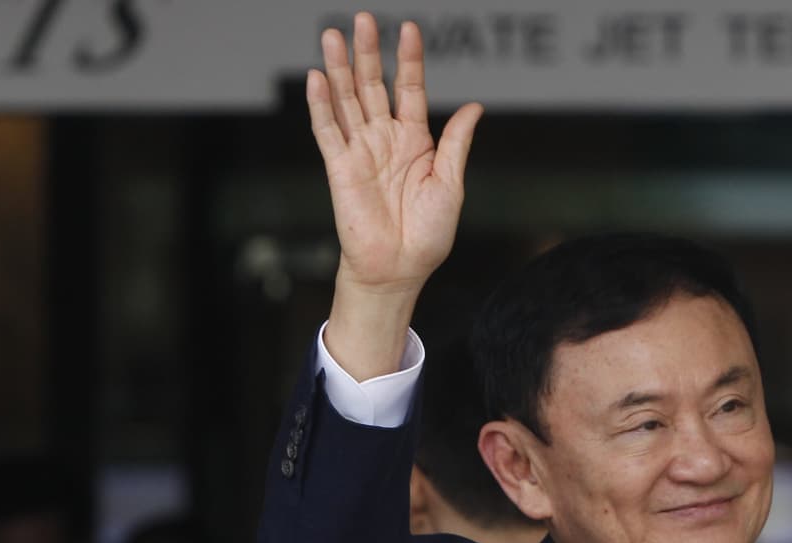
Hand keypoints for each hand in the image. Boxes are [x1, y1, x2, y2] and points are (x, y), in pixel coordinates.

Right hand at [308, 13, 482, 376]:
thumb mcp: (451, 184)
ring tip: (334, 35)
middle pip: (372, 85)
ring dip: (339, 68)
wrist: (401, 269)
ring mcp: (360, 151)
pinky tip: (318, 77)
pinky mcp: (339, 168)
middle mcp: (385, 139)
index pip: (409, 88)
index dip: (408, 59)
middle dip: (368, 52)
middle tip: (364, 19)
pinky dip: (321, 105)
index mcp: (414, 140)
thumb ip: (456, 143)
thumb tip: (474, 107)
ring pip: (346, 100)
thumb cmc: (428, 234)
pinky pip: (328, 131)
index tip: (409, 28)